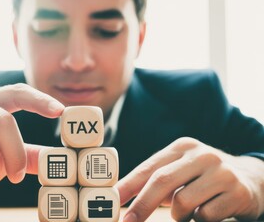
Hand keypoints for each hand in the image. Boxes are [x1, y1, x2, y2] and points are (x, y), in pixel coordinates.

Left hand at [115, 137, 263, 221]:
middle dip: (141, 205)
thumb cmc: (203, 176)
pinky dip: (199, 219)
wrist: (250, 178)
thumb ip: (156, 178)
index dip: (128, 185)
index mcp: (182, 147)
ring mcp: (220, 172)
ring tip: (186, 212)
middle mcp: (201, 155)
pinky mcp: (236, 192)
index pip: (148, 167)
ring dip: (178, 215)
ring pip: (182, 202)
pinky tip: (207, 211)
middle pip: (162, 181)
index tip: (112, 201)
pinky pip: (205, 215)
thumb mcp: (180, 170)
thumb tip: (122, 196)